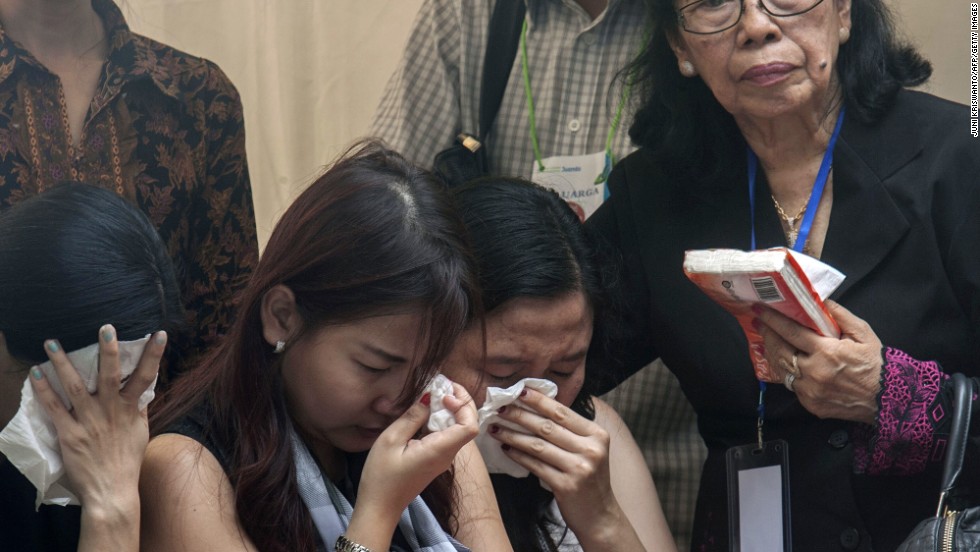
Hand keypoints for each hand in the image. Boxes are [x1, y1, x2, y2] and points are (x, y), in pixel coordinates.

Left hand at [30, 325, 164, 551]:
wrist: (112, 491)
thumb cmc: (127, 462)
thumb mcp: (140, 433)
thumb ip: (138, 409)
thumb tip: (143, 390)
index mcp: (130, 410)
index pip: (146, 377)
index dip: (154, 354)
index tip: (159, 334)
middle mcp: (110, 411)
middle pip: (110, 376)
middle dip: (108, 350)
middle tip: (105, 328)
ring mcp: (88, 421)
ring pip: (75, 386)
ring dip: (62, 363)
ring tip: (52, 343)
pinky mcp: (69, 433)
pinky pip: (54, 407)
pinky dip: (44, 390)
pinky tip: (36, 373)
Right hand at [355, 381, 478, 526]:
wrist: (380, 506)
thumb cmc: (382, 476)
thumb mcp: (391, 440)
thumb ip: (412, 417)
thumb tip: (429, 397)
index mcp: (440, 450)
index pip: (470, 426)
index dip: (463, 405)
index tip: (444, 394)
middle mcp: (447, 454)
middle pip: (468, 424)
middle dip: (460, 401)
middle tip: (441, 385)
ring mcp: (444, 458)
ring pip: (458, 428)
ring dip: (451, 409)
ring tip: (434, 392)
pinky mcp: (437, 459)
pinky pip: (448, 434)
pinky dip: (442, 419)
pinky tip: (427, 410)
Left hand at [490, 389, 617, 532]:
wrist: (600, 516)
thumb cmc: (590, 480)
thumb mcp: (589, 450)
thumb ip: (570, 431)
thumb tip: (538, 408)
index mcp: (597, 434)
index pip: (562, 412)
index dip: (539, 401)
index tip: (519, 392)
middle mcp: (591, 449)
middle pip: (547, 426)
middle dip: (520, 415)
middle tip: (500, 408)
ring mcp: (580, 468)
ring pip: (538, 445)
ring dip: (513, 435)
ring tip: (496, 428)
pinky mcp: (566, 485)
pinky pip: (536, 465)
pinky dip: (518, 456)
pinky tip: (506, 449)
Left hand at [755, 300, 881, 423]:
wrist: (889, 399)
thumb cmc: (876, 363)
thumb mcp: (863, 333)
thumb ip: (840, 315)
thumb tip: (820, 301)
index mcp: (826, 352)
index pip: (790, 332)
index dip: (773, 320)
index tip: (760, 311)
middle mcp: (814, 372)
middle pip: (780, 351)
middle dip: (767, 335)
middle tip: (760, 324)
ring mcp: (810, 391)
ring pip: (782, 370)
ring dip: (773, 354)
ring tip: (769, 341)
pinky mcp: (811, 404)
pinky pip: (793, 386)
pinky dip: (789, 373)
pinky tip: (787, 363)